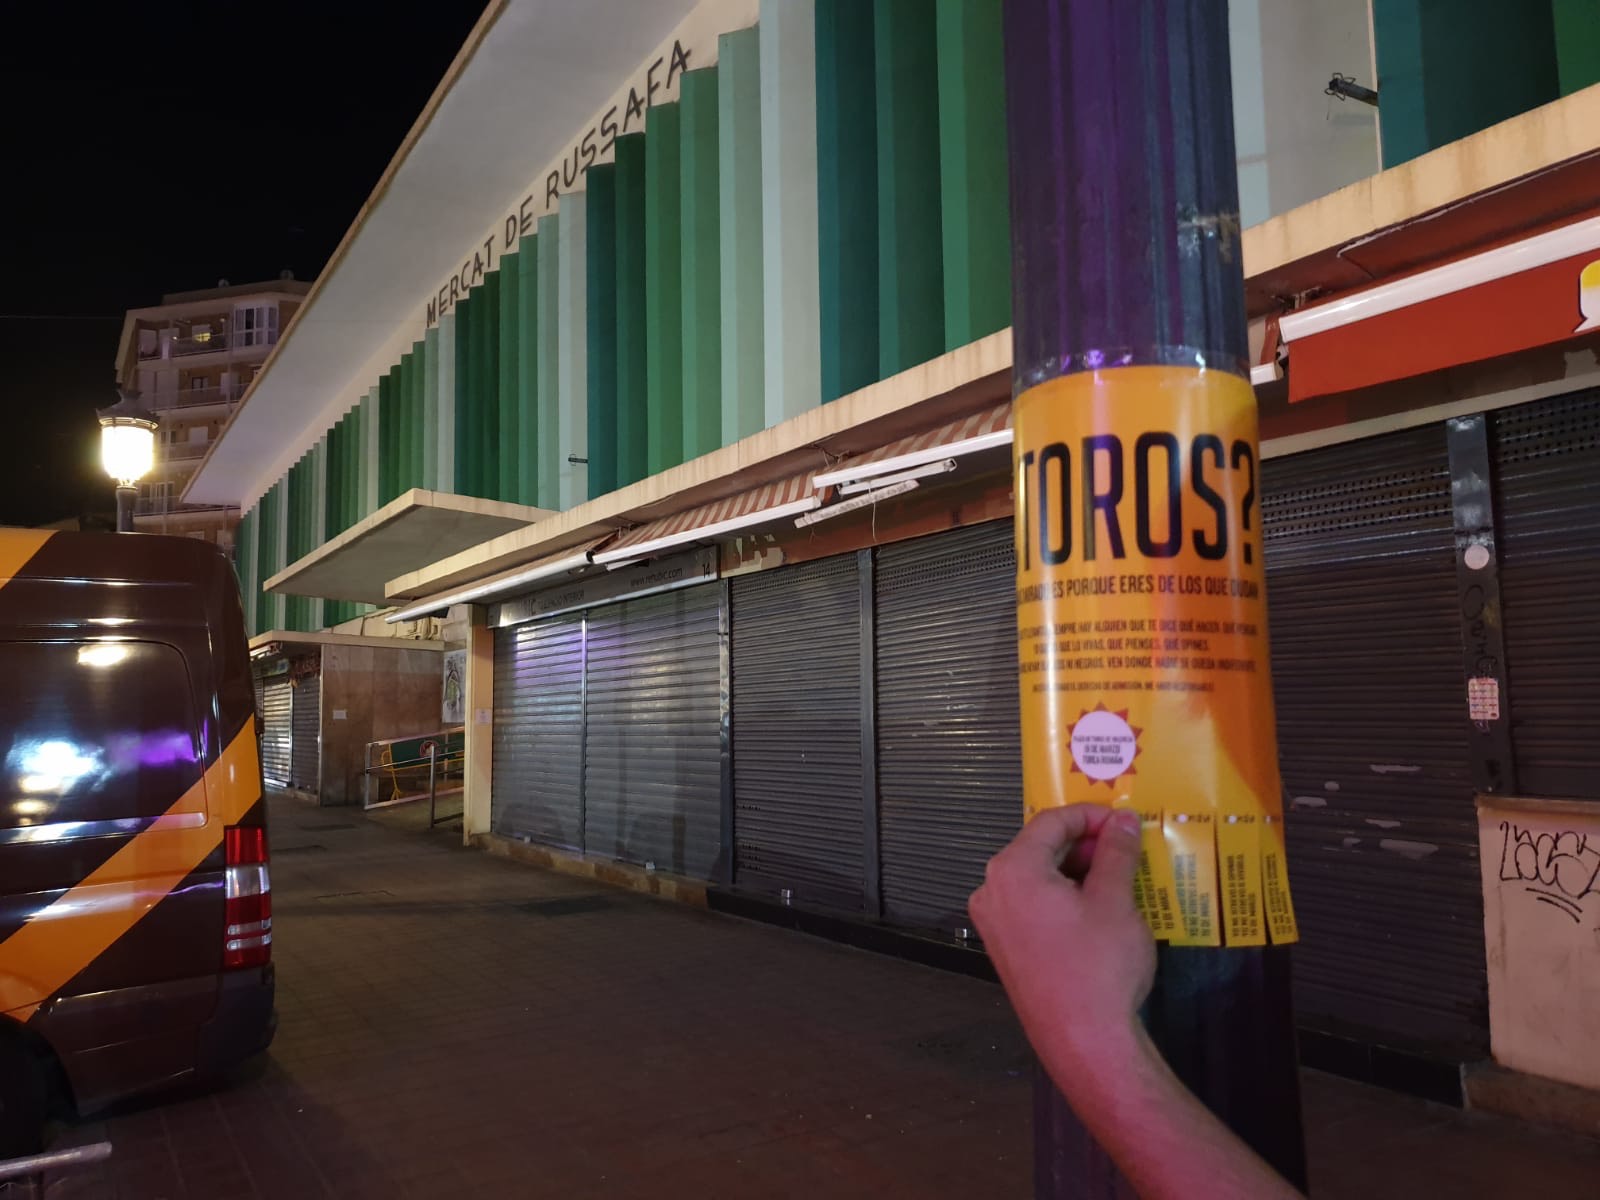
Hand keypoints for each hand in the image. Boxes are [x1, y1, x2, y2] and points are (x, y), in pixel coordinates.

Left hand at [969, 805, 1153, 1070]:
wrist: (1084, 1042)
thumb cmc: (1099, 965)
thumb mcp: (1115, 901)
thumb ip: (1115, 852)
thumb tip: (1122, 820)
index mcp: (1012, 870)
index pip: (1050, 822)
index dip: (1089, 815)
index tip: (1124, 821)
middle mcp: (991, 890)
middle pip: (1039, 848)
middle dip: (1084, 844)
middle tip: (1126, 849)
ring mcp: (993, 923)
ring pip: (1037, 878)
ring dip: (1076, 871)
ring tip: (1118, 878)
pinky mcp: (1004, 949)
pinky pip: (1032, 905)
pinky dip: (1062, 897)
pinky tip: (1096, 908)